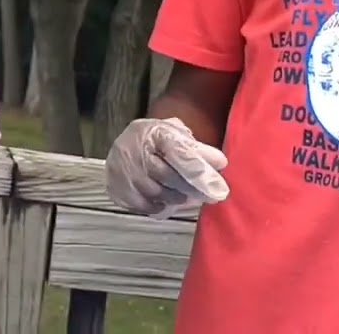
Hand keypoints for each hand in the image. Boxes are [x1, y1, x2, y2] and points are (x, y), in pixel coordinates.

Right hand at [105, 117, 229, 218]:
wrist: (121, 146)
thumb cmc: (154, 141)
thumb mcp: (174, 134)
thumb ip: (195, 147)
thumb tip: (219, 162)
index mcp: (154, 132)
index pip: (178, 149)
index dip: (199, 166)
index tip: (220, 179)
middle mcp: (136, 150)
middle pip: (168, 175)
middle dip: (192, 187)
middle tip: (210, 195)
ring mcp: (124, 171)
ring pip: (157, 192)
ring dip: (177, 198)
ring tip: (187, 197)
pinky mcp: (118, 188)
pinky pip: (144, 204)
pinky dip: (159, 206)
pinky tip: (166, 202)